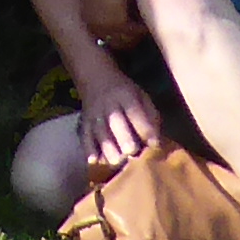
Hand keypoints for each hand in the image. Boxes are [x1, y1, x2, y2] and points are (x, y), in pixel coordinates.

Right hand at [75, 51, 162, 170]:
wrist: (95, 78)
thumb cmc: (124, 92)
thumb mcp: (141, 96)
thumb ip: (150, 116)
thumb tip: (155, 142)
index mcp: (125, 96)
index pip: (135, 112)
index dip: (145, 129)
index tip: (154, 144)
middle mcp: (108, 106)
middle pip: (115, 123)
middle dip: (124, 139)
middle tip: (132, 153)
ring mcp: (94, 115)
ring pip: (100, 133)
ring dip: (108, 149)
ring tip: (117, 161)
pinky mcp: (84, 124)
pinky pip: (85, 138)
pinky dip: (89, 150)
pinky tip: (95, 160)